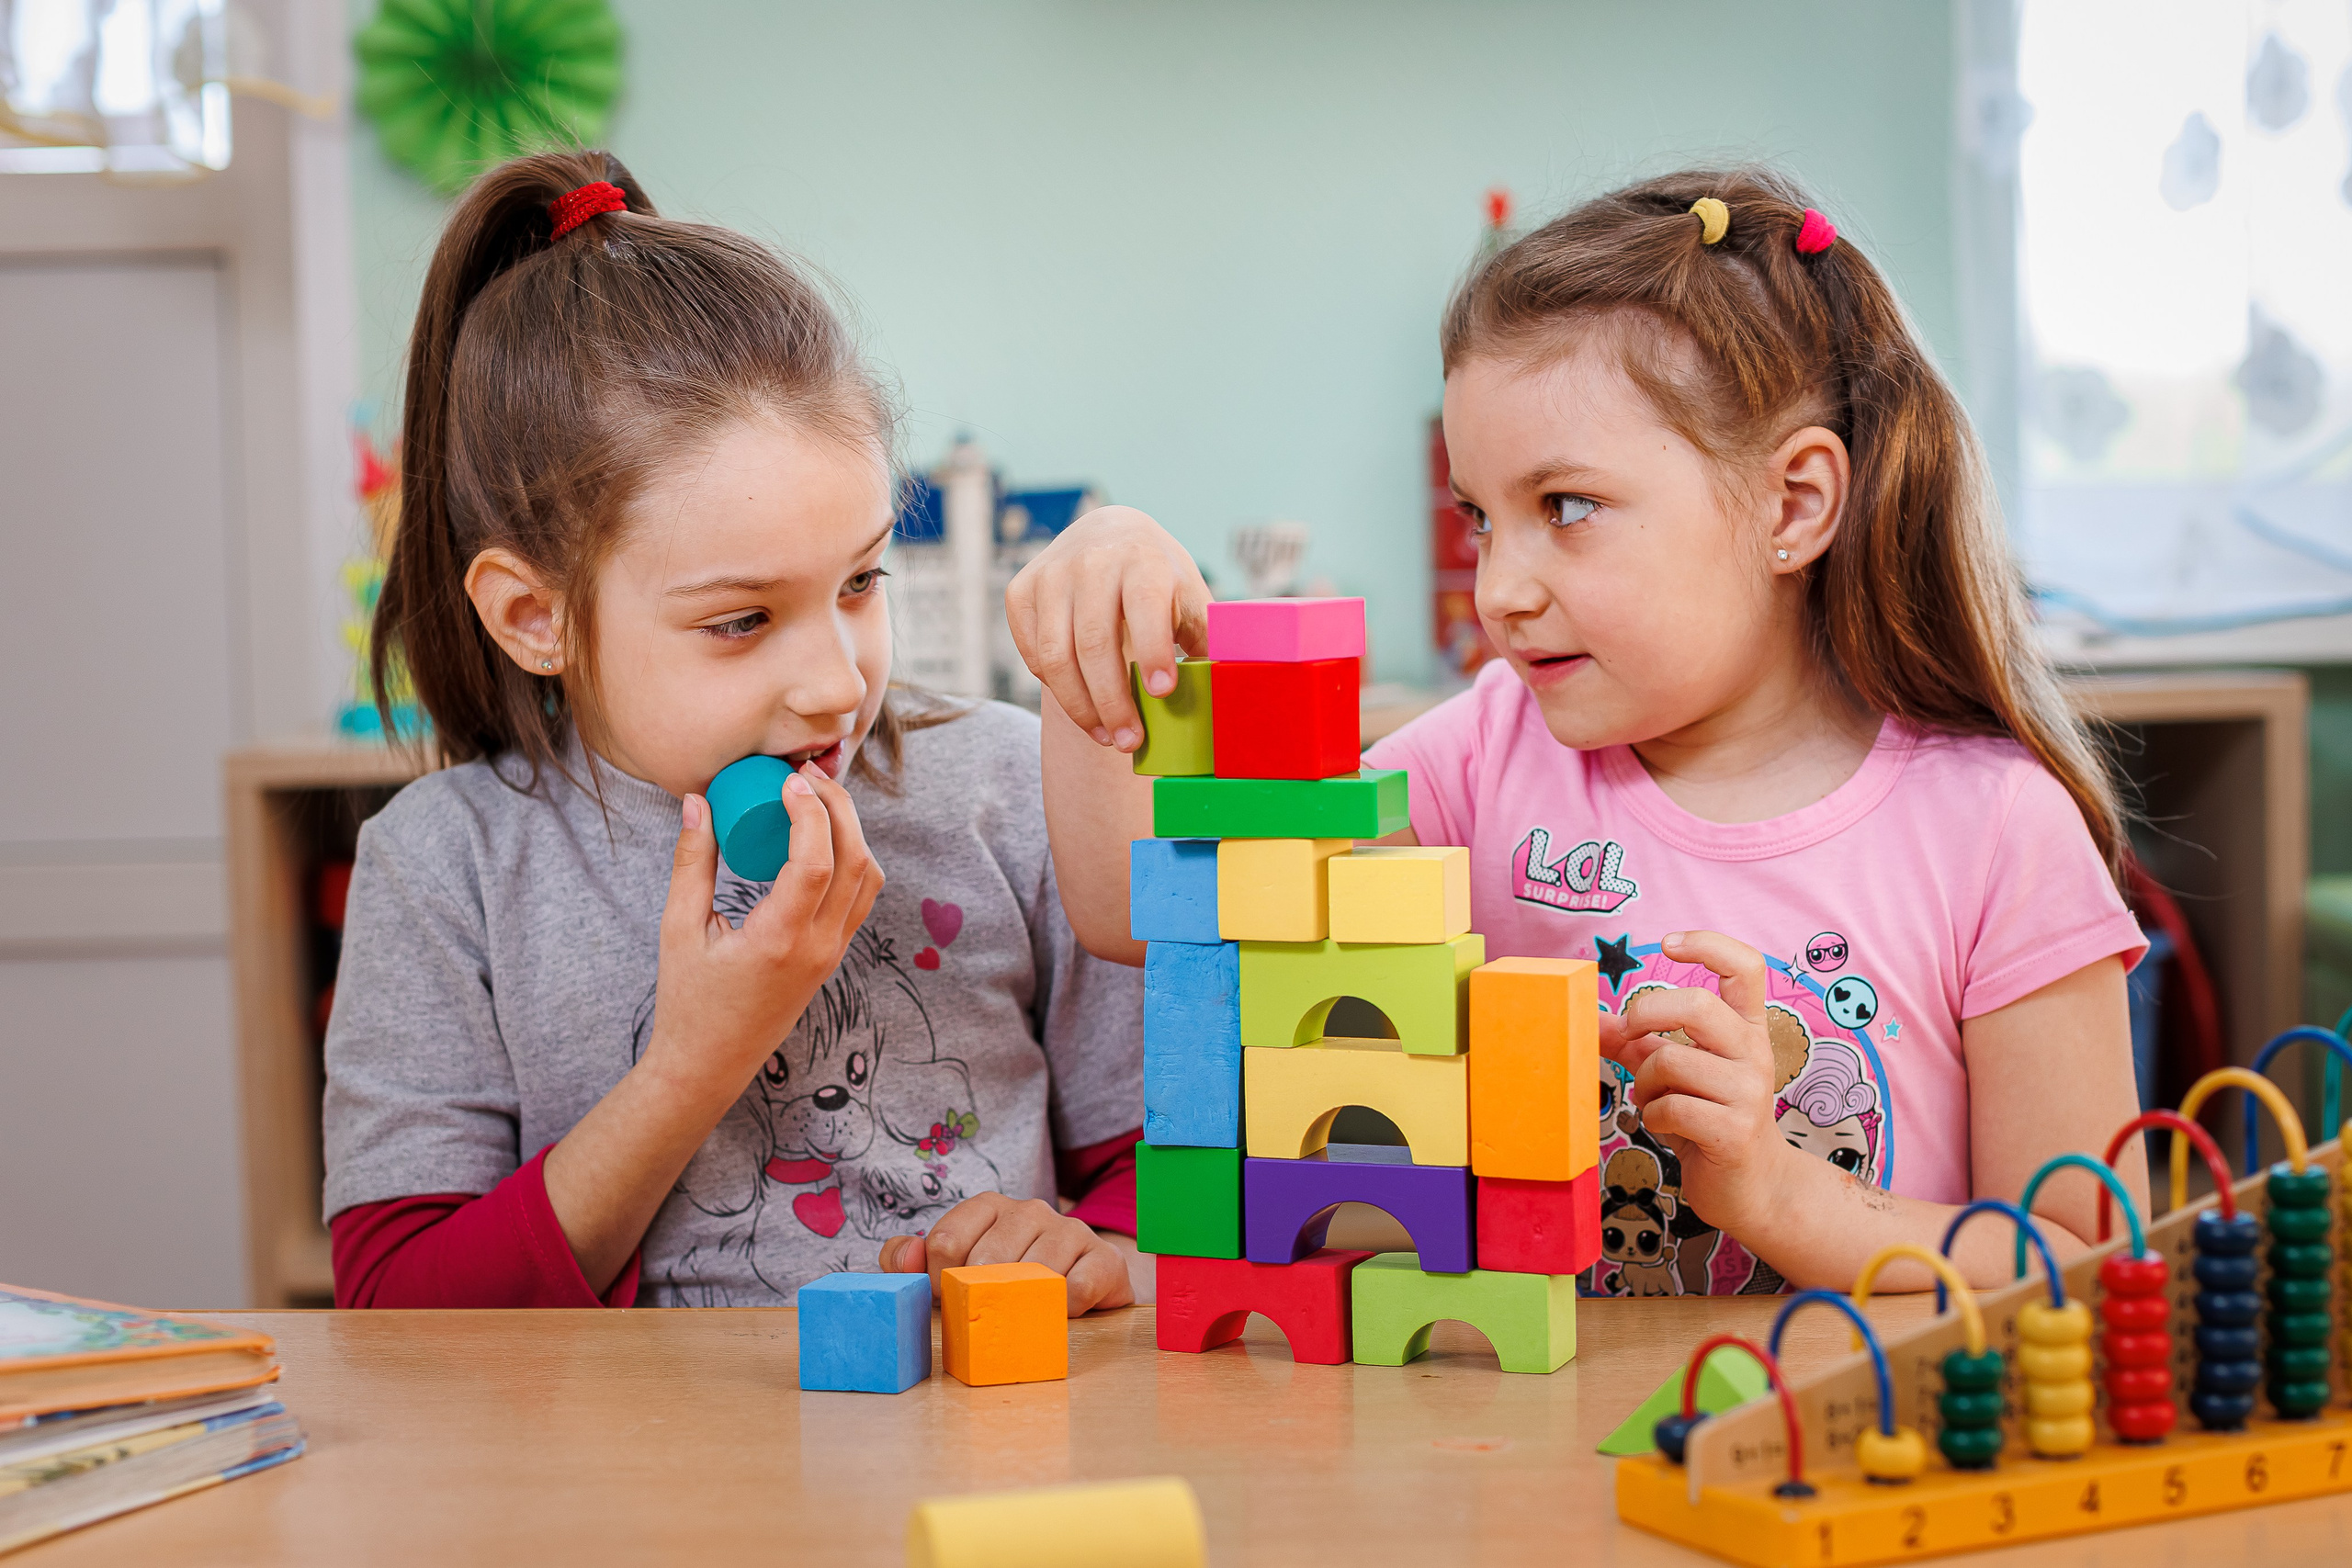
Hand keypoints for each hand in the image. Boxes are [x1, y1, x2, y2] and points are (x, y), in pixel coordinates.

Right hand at [642, 764, 884, 1106]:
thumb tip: (696, 802)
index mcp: (780, 940)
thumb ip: (691, 863)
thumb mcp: (679, 929)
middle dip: (840, 809)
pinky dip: (850, 859)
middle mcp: (818, 947)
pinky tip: (818, 839)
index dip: (811, 812)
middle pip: (857, 861)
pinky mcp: (833, 957)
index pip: (818, 862)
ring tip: (816, 800)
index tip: (790, 780)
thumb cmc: (688, 1001)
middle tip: (808, 776)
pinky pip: (859, 898)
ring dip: (852, 832)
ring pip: (868, 879)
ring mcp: (832, 954)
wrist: (709, 1064)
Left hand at [878, 1193, 1136, 1315]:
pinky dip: (1063, 1311)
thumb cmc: (1011, 1276)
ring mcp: (1070, 1230)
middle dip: (980, 1298)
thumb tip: (903, 1257)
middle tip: (988, 1314)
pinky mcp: (1103, 1258)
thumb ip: (913, 1261)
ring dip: (1021, 1305)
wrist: (1086, 1280)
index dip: (938, 1282)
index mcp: (988, 1206)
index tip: (950, 1298)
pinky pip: (1076, 1289)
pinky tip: (1059, 1312)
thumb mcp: (956, 1268)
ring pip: (1030, 1275)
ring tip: (1023, 1313)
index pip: (944, 1242)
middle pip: (985, 1261)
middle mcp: (1029, 1210)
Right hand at [1004, 505, 1209, 752]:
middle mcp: (1092, 561)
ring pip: (1055, 656)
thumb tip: (1225, 691)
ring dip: (1080, 707)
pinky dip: (1055, 686)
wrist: (1107, 535)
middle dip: (1113, 701)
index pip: (1144, 606)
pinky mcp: (1020, 590)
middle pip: (1094, 643)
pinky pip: (1032, 653)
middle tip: (1129, 741)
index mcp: (1143, 559)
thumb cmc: (1157, 578)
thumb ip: (1205, 637)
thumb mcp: (1189, 594)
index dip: (1152, 651)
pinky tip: (1080, 702)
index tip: (1162, 692)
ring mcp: (1050, 574)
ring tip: (1105, 735)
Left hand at [1598, 930, 1792, 1236]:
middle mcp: (1755, 1054)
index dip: (1708, 945)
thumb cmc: (1710, 1120)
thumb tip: (1590, 1020)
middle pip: (1697, 1006)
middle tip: (1630, 1034)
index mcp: (1747, 1030)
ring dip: (1646, 1083)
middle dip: (1647, 1015)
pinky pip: (1671, 1107)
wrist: (1753, 1186)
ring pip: (1671, 1061)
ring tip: (1656, 1100)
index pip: (1745, 967)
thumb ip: (1639, 1041)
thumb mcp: (1678, 1073)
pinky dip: (1654, 1117)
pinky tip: (1667, 1126)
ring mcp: (1749, 1093)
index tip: (1669, 944)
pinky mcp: (1734, 1132)